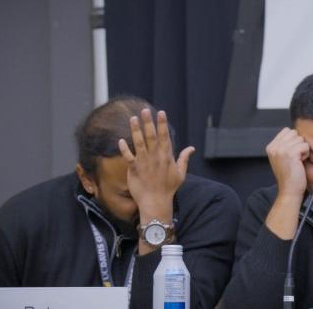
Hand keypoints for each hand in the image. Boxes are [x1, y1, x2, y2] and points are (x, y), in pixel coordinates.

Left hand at [119, 109, 193, 223]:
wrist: (156, 202)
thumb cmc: (169, 188)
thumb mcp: (181, 173)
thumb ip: (184, 159)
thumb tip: (192, 148)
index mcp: (166, 156)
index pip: (165, 136)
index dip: (162, 124)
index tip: (161, 112)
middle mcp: (155, 157)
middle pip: (151, 136)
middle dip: (148, 122)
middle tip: (145, 110)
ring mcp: (144, 162)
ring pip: (139, 143)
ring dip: (135, 130)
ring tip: (133, 118)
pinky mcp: (134, 169)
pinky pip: (128, 157)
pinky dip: (124, 149)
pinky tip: (121, 140)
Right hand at [263, 127, 309, 238]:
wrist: (289, 191)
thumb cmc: (289, 176)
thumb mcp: (282, 157)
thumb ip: (285, 144)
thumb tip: (296, 133)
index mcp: (271, 147)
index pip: (287, 131)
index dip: (294, 141)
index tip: (291, 155)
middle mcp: (274, 147)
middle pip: (294, 133)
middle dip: (298, 144)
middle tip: (295, 159)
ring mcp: (281, 149)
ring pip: (300, 139)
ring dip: (303, 150)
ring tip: (297, 162)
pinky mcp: (290, 153)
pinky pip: (305, 146)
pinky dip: (306, 154)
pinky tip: (300, 163)